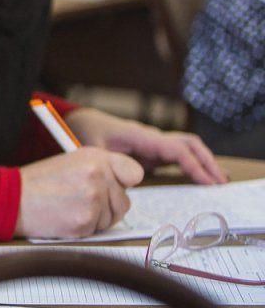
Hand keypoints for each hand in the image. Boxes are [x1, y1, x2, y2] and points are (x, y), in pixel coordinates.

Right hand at [15, 148, 143, 238]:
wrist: (12, 199)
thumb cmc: (38, 182)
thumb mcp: (72, 162)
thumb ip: (101, 169)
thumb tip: (127, 183)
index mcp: (95, 157)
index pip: (134, 172)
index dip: (124, 182)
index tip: (114, 186)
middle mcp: (98, 175)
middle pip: (124, 201)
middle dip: (107, 205)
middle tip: (80, 201)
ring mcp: (93, 199)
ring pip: (113, 218)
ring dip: (96, 218)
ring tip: (71, 208)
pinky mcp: (86, 221)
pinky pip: (98, 230)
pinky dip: (84, 228)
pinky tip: (66, 218)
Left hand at [66, 108, 226, 184]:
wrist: (86, 123)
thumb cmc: (90, 134)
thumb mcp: (93, 148)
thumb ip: (107, 162)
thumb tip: (126, 179)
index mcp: (142, 136)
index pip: (176, 149)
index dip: (193, 165)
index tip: (207, 182)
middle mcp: (153, 137)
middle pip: (189, 144)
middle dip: (207, 162)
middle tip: (221, 184)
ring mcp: (155, 143)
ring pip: (188, 148)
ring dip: (204, 162)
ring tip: (219, 182)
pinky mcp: (153, 151)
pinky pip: (179, 156)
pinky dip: (193, 165)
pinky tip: (203, 179)